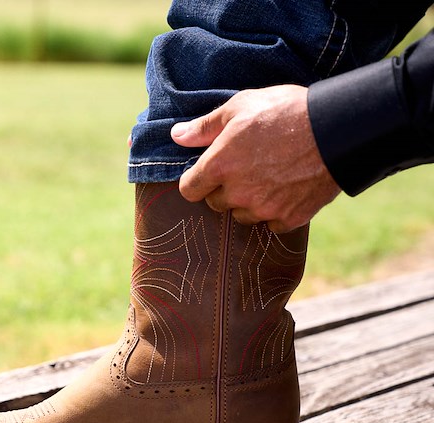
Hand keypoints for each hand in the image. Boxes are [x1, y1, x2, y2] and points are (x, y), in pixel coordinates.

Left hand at [171, 84, 340, 232]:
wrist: (338, 128)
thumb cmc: (286, 111)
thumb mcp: (240, 106)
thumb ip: (204, 127)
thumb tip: (176, 136)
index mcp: (220, 166)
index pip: (189, 190)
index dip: (196, 181)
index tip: (206, 173)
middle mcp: (238, 193)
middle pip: (216, 204)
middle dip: (224, 189)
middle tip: (245, 167)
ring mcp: (264, 209)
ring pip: (242, 216)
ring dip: (248, 202)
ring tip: (268, 176)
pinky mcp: (288, 219)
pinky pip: (271, 223)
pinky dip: (275, 211)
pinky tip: (286, 189)